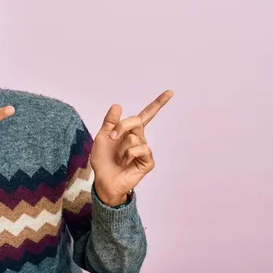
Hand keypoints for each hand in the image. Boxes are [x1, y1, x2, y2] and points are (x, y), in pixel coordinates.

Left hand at [90, 90, 173, 205]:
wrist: (103, 179)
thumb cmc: (103, 160)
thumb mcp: (102, 138)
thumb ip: (109, 122)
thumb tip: (117, 105)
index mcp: (130, 131)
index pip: (146, 115)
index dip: (158, 103)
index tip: (170, 92)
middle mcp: (140, 139)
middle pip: (137, 121)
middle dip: (121, 127)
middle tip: (112, 137)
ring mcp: (145, 150)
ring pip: (134, 138)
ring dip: (121, 147)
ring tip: (119, 158)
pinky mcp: (148, 161)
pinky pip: (140, 150)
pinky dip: (128, 155)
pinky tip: (125, 162)